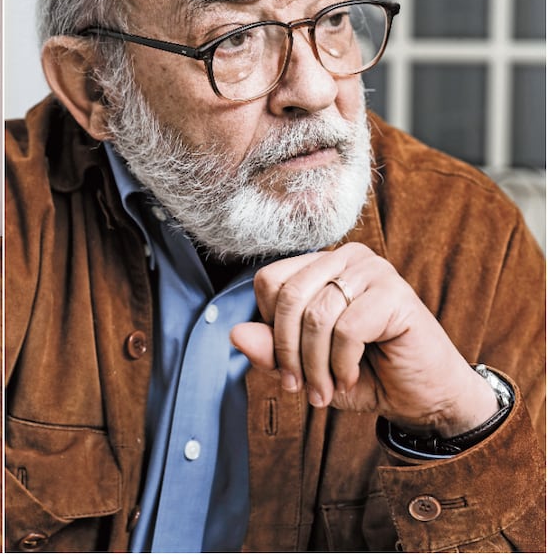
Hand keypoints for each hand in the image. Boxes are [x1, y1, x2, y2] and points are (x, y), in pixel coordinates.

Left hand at [230, 242, 498, 437]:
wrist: (422, 397)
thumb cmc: (364, 375)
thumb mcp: (306, 367)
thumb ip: (271, 350)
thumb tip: (234, 333)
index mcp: (320, 266)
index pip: (269, 281)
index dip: (270, 328)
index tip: (284, 367)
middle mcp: (345, 258)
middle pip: (288, 296)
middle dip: (287, 351)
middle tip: (298, 388)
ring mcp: (373, 271)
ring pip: (316, 315)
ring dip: (315, 365)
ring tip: (326, 391)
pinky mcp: (396, 294)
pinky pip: (346, 328)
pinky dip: (342, 364)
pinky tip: (350, 379)